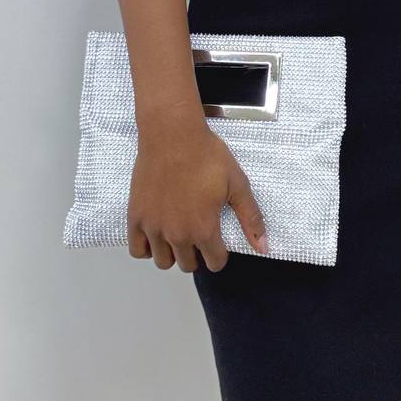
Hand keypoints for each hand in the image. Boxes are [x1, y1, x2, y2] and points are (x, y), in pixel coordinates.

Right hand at [127, 120, 268, 271]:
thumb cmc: (205, 155)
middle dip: (198, 254)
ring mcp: (154, 227)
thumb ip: (250, 218)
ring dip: (173, 253)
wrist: (173, 135)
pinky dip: (147, 248)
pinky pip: (137, 250)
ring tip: (179, 234)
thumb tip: (264, 246)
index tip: (218, 241)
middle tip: (199, 234)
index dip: (220, 254)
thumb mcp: (237, 184)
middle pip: (188, 265)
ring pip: (163, 262)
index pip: (215, 263)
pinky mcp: (136, 217)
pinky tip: (157, 234)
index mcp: (204, 229)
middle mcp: (177, 234)